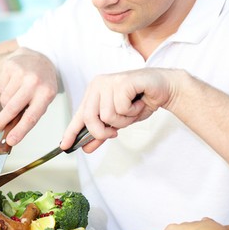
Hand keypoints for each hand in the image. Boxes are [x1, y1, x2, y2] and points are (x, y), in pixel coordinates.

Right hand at [0, 47, 57, 145]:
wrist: (37, 58)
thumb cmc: (41, 85)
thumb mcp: (43, 98)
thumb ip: (31, 113)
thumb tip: (13, 133)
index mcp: (47, 93)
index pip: (31, 117)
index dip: (20, 131)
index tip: (11, 141)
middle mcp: (35, 82)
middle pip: (12, 108)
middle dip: (2, 122)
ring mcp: (22, 73)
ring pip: (5, 100)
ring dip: (6, 104)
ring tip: (15, 98)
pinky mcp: (10, 67)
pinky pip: (1, 88)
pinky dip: (5, 91)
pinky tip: (13, 84)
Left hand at [60, 68, 178, 150]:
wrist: (164, 88)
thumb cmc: (140, 102)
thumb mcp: (119, 121)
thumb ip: (102, 132)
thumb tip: (86, 147)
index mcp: (93, 93)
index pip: (79, 115)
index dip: (71, 132)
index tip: (64, 146)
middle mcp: (97, 85)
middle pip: (90, 118)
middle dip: (102, 131)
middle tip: (115, 133)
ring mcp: (109, 81)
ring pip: (107, 116)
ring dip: (124, 120)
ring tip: (132, 110)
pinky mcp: (122, 82)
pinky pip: (121, 108)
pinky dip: (132, 112)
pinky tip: (138, 103)